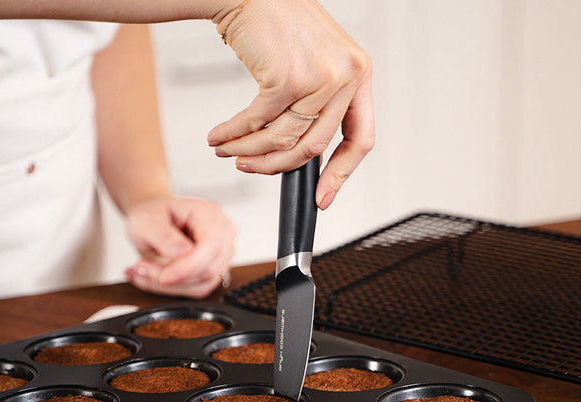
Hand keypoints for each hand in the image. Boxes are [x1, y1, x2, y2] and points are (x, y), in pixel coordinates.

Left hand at [123, 195, 236, 297]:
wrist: (152, 220)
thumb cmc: (152, 215)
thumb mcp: (147, 220)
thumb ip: (165, 238)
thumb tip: (182, 255)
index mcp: (209, 214)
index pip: (211, 246)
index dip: (189, 266)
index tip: (164, 277)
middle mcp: (222, 233)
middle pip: (208, 269)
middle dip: (173, 277)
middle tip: (141, 268)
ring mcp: (221, 254)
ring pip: (202, 284)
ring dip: (169, 285)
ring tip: (143, 271)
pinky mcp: (214, 270)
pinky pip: (197, 289)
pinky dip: (172, 288)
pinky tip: (153, 277)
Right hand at [207, 0, 373, 209]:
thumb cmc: (278, 23)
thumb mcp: (314, 63)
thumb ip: (317, 103)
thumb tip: (299, 153)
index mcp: (358, 75)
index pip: (360, 139)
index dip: (341, 175)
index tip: (322, 198)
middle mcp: (346, 76)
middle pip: (314, 147)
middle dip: (276, 166)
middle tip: (252, 169)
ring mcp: (319, 77)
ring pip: (282, 139)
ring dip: (248, 152)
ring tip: (228, 151)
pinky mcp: (286, 78)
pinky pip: (257, 123)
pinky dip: (234, 135)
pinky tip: (220, 136)